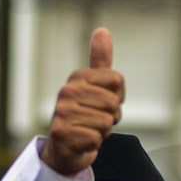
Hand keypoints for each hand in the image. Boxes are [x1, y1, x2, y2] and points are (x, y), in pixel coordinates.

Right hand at [41, 27, 125, 176]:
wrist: (63, 150)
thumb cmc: (83, 117)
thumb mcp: (93, 87)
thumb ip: (100, 62)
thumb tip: (102, 30)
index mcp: (77, 77)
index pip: (118, 80)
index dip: (118, 97)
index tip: (103, 104)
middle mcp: (67, 91)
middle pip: (114, 103)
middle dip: (111, 117)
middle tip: (94, 121)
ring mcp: (62, 112)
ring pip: (106, 122)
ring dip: (102, 132)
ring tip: (87, 131)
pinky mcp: (62, 133)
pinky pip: (96, 139)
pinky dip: (93, 145)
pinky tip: (81, 142)